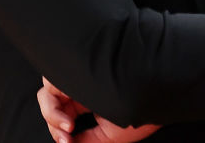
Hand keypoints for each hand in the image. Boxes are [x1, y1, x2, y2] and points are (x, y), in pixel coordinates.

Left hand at [38, 78, 159, 142]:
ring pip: (48, 96)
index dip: (61, 131)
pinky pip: (49, 89)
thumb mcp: (110, 134)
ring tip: (68, 130)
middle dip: (55, 127)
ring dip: (53, 119)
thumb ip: (85, 141)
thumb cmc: (142, 111)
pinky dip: (53, 110)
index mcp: (89, 96)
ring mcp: (77, 75)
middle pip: (53, 105)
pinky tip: (67, 123)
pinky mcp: (73, 69)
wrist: (156, 92)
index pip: (64, 114)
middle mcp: (81, 84)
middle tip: (67, 140)